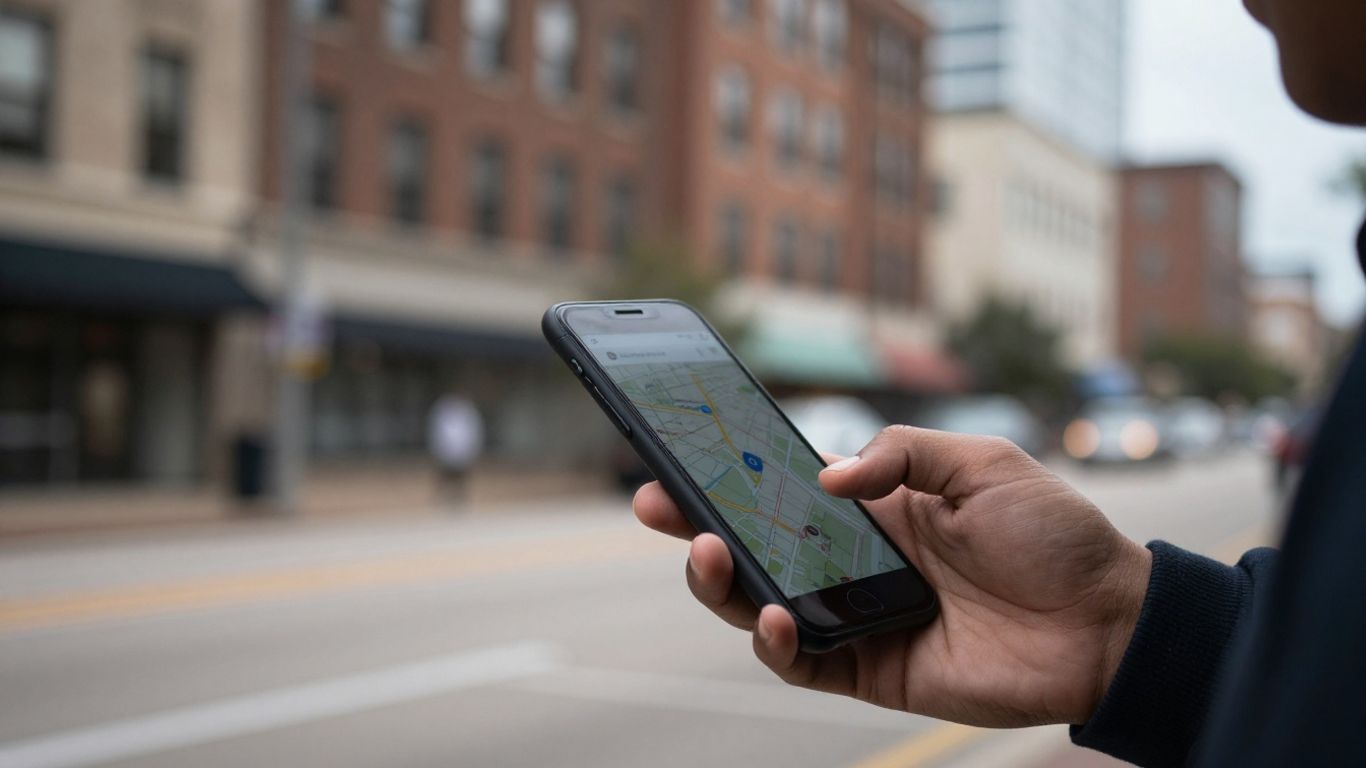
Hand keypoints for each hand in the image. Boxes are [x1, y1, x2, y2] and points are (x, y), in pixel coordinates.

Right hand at [634, 426, 1151, 726]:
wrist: (1109, 622)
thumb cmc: (1054, 534)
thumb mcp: (982, 463)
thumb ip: (902, 454)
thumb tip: (827, 480)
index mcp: (875, 509)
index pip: (782, 491)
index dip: (729, 476)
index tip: (680, 452)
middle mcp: (854, 562)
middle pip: (755, 548)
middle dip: (695, 524)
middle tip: (653, 501)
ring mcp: (858, 618)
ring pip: (762, 607)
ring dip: (722, 583)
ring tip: (705, 553)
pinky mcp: (872, 670)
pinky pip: (803, 664)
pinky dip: (775, 645)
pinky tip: (772, 616)